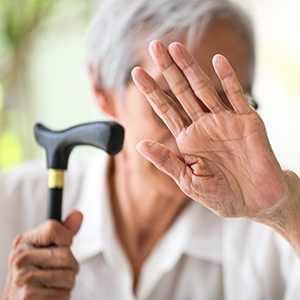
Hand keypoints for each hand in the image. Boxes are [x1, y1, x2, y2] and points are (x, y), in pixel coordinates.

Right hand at [1, 211, 82, 299]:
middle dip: (72, 266)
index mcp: (24, 241)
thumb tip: (78, 214)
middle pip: (66, 255)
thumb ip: (63, 231)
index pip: (53, 228)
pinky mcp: (27, 298)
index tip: (62, 246)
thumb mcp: (46, 248)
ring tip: (54, 284)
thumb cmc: (36, 273)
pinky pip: (63, 294)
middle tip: (60, 271)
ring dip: (68, 284)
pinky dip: (62, 296)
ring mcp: (22, 278)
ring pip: (68, 276)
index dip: (67, 239)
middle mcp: (19, 257)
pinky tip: (49, 296)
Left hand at [131, 40, 293, 220]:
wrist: (256, 202)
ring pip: (203, 88)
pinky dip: (228, 77)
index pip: (165, 109)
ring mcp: (224, 121)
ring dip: (190, 67)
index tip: (135, 74)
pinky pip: (235, 95)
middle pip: (181, 92)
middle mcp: (203, 125)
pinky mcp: (246, 121)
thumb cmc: (221, 195)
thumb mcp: (188, 181)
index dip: (151, 91)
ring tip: (175, 47)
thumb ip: (166, 160)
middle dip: (167, 69)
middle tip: (155, 46)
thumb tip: (139, 144)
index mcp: (188, 139)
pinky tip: (216, 61)